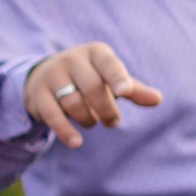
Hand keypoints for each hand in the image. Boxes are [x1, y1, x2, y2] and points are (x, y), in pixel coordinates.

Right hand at [23, 44, 163, 147]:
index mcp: (95, 53)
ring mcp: (52, 75)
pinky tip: (77, 142)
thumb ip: (133, 89)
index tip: (125, 91)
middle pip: (92, 87)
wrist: (44, 76)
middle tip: (113, 122)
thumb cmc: (88, 78)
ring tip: (93, 122)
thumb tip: (158, 100)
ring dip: (88, 119)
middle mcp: (71, 59)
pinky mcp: (37, 94)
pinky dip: (66, 130)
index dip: (117, 77)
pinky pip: (53, 115)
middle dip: (106, 110)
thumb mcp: (111, 80)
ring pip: (73, 103)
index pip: (108, 64)